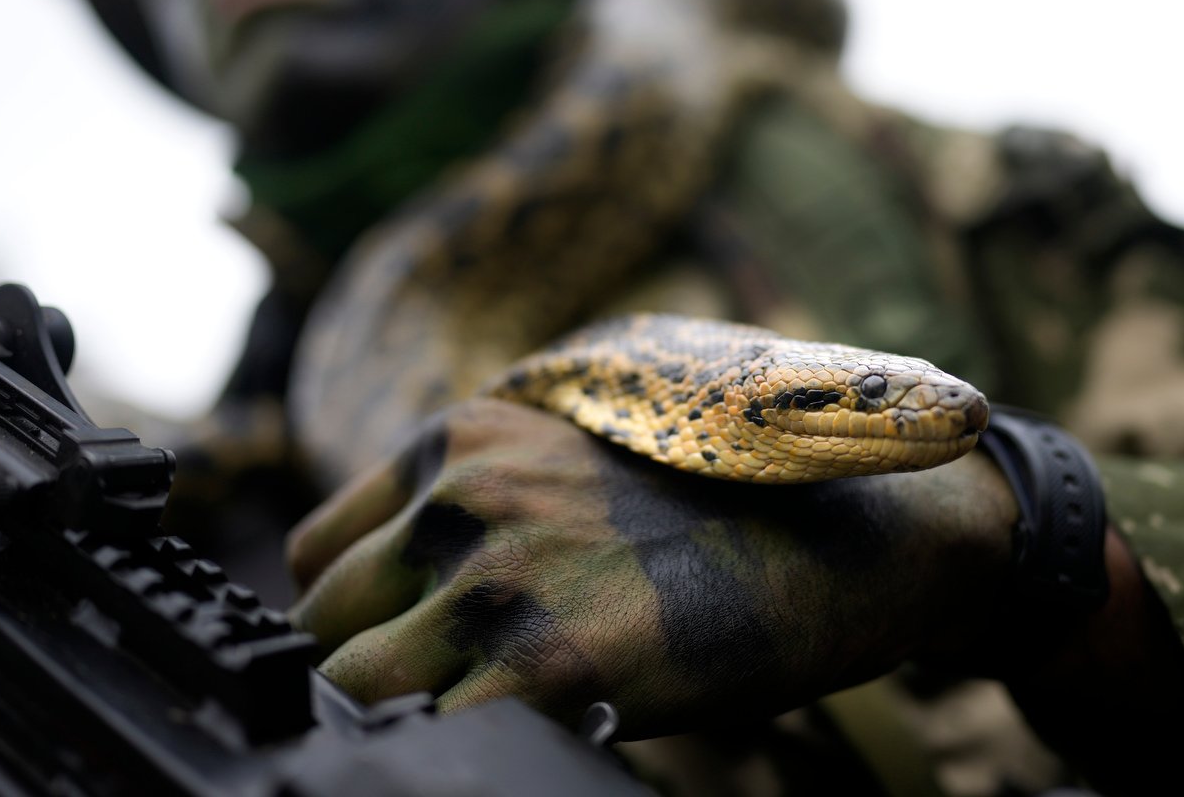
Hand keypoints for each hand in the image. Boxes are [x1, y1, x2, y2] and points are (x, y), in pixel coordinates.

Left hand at [286, 397, 1018, 738]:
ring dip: (394, 713)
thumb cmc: (736, 502)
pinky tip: (514, 733)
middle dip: (365, 667)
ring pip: (346, 683)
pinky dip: (446, 746)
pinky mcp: (546, 667)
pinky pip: (425, 736)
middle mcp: (464, 495)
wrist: (861, 528)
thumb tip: (425, 584)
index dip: (352, 614)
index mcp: (468, 436)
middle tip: (435, 699)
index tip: (393, 650)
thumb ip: (492, 498)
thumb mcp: (587, 458)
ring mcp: (496, 578)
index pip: (321, 549)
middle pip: (321, 621)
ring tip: (471, 716)